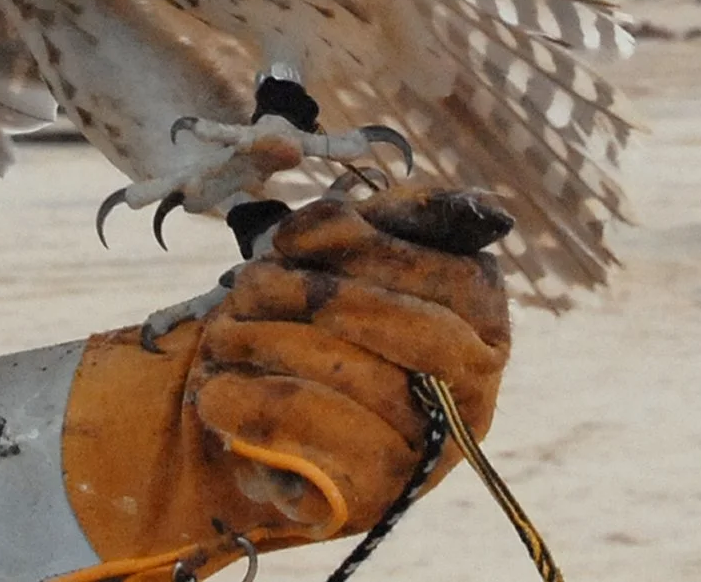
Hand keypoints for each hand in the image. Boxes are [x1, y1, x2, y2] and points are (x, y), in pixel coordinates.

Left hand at [62, 187, 512, 575]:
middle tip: (247, 285)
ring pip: (347, 376)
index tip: (290, 237)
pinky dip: (246, 400)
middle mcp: (471, 395)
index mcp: (483, 328)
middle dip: (306, 294)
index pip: (452, 277)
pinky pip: (308, 437)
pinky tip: (217, 388)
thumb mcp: (359, 260)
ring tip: (223, 332)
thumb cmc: (323, 324)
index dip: (364, 245)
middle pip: (400, 326)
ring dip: (261, 341)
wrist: (274, 431)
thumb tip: (478, 204)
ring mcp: (427, 452)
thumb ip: (401, 221)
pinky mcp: (371, 496)